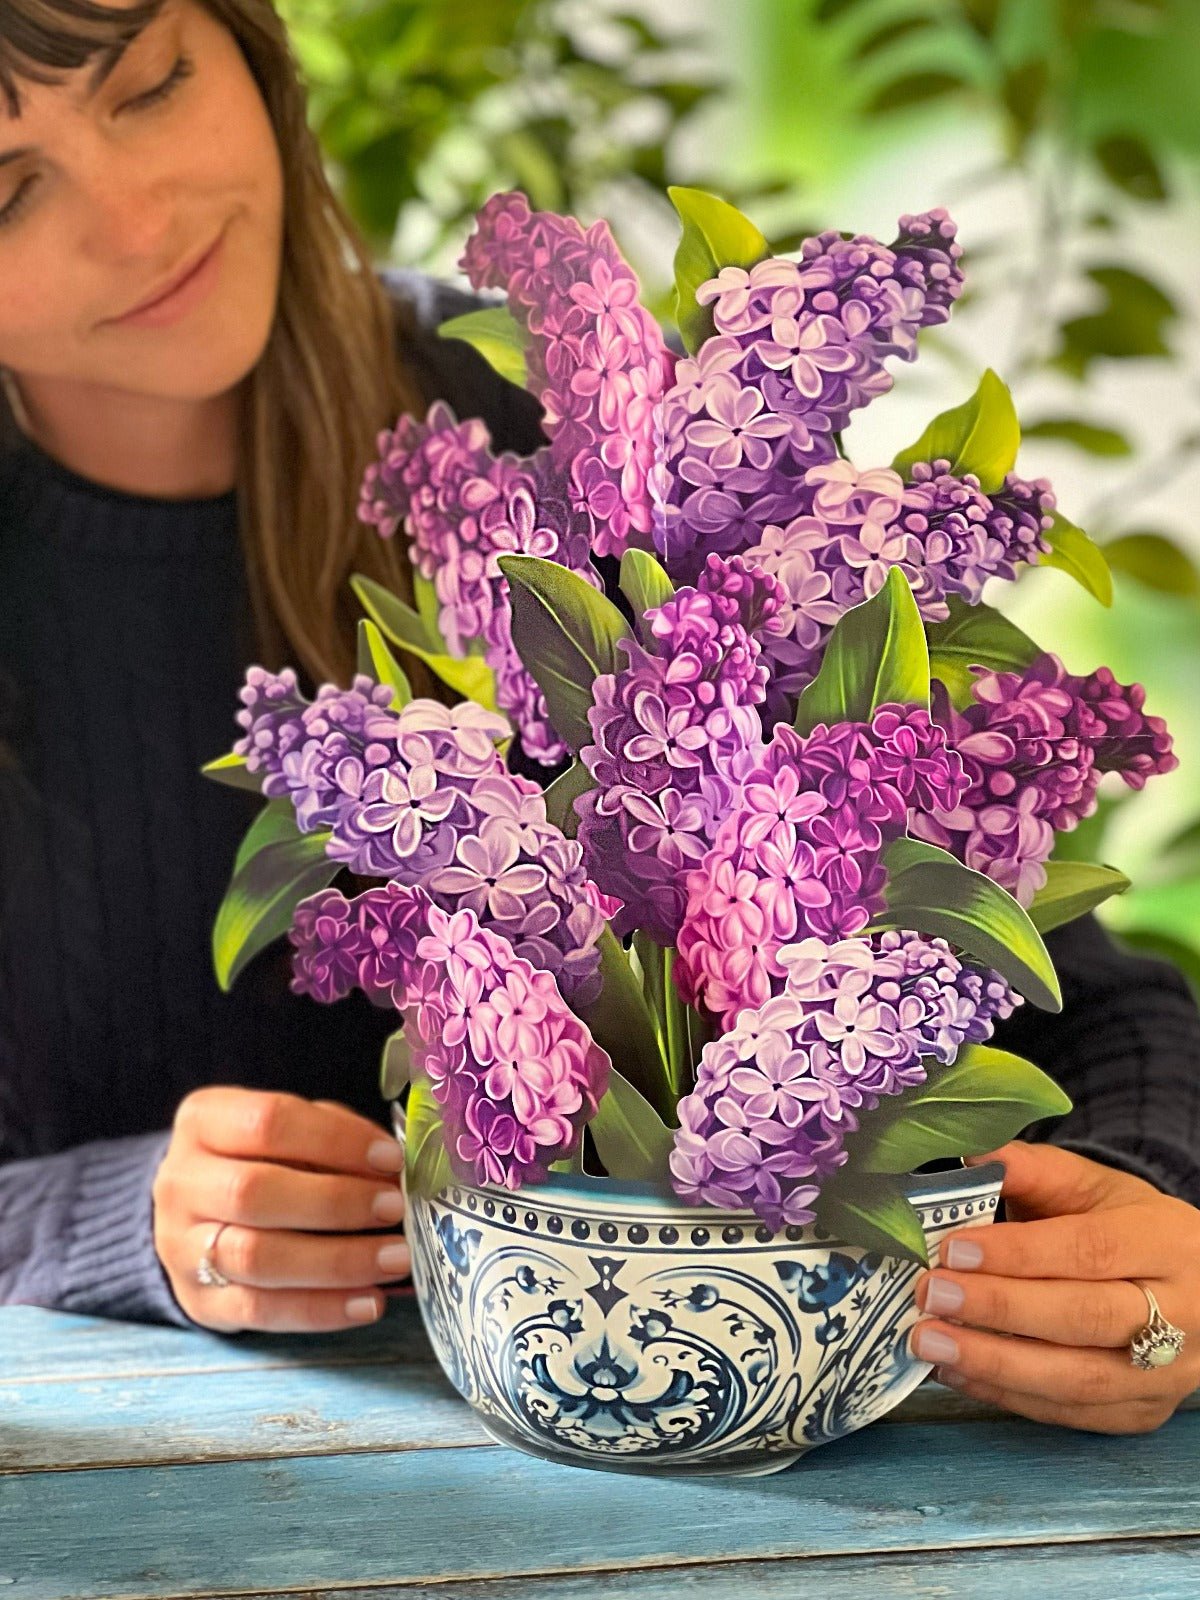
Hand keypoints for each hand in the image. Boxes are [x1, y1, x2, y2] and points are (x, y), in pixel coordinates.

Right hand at [152, 1087, 410, 1332]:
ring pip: (256, 1258)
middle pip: (253, 1192)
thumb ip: (336, 1136)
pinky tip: (368, 1302)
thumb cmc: (263, 1161)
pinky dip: (322, 1309)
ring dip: (337, 1261)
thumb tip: (390, 1166)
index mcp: (203, 1122)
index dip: (335, 1140)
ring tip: (394, 1258)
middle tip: (393, 1208)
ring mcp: (181, 1247)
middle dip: (335, 1202)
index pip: (268, 1122)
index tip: (390, 1159)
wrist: (198, 1216)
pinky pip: (260, 1310)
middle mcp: (181, 1182)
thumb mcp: (293, 1129)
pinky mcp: (199, 1302)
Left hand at [908, 1140, 1199, 1433]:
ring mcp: (1168, 1374)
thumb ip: (1034, 1169)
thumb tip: (972, 1158)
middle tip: (931, 1296)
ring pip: (1077, 1379)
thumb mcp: (1092, 1186)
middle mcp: (1182, 1315)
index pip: (1090, 1250)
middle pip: (1084, 1318)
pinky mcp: (1143, 1413)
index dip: (1019, 1253)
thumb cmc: (1125, 1225)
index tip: (953, 1250)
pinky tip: (956, 1371)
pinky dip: (1007, 1395)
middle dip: (1000, 1309)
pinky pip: (1070, 1413)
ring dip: (994, 1364)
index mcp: (1167, 1244)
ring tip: (930, 1343)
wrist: (1188, 1282)